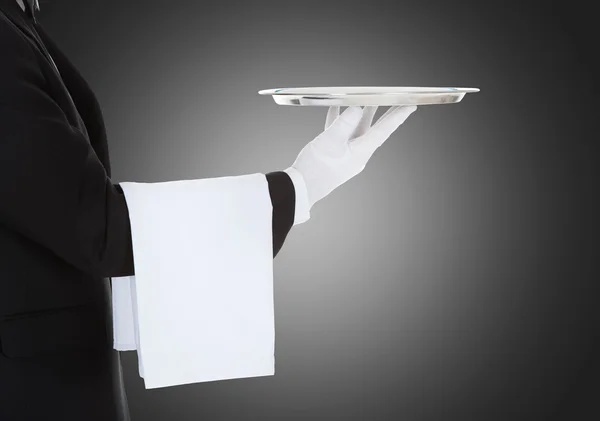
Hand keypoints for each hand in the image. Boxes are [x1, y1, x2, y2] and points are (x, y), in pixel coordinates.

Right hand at [288, 105, 416, 209]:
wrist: (300, 189)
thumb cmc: (315, 169)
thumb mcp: (330, 142)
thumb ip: (344, 122)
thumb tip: (355, 109)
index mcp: (361, 152)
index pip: (384, 130)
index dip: (397, 116)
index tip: (410, 106)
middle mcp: (357, 153)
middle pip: (373, 128)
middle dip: (384, 112)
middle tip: (396, 99)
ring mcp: (345, 154)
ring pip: (357, 128)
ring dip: (360, 113)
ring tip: (366, 98)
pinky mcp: (333, 154)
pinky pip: (340, 132)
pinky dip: (339, 119)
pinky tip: (335, 109)